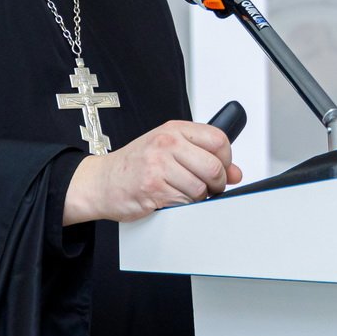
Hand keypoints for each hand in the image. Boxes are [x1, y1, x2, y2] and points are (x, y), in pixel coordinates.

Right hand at [64, 120, 242, 224]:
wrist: (101, 181)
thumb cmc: (135, 164)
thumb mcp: (168, 149)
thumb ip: (203, 155)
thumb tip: (235, 172)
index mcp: (174, 130)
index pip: (218, 140)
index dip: (227, 159)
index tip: (224, 169)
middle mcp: (167, 143)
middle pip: (213, 167)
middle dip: (217, 183)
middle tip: (209, 188)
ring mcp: (159, 166)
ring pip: (200, 189)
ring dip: (198, 197)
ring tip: (183, 193)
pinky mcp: (153, 189)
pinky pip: (184, 202)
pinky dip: (182, 205)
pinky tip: (170, 198)